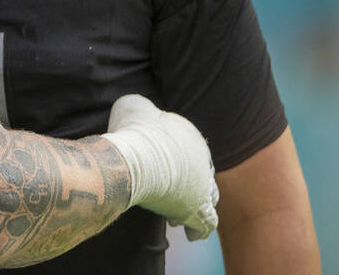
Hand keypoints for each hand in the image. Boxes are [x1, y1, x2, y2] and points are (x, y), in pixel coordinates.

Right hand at [103, 94, 219, 240]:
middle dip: (188, 184)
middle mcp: (203, 160)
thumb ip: (143, 109)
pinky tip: (190, 233)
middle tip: (171, 193)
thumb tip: (141, 112)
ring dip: (194, 205)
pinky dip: (199, 228)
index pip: (190, 150)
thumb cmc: (131, 132)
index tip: (162, 170)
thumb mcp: (133, 106)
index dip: (177, 161)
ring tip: (176, 215)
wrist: (134, 158)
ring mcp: (202, 186)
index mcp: (192, 136)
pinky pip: (206, 222)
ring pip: (207, 199)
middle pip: (201, 175)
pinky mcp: (196, 209)